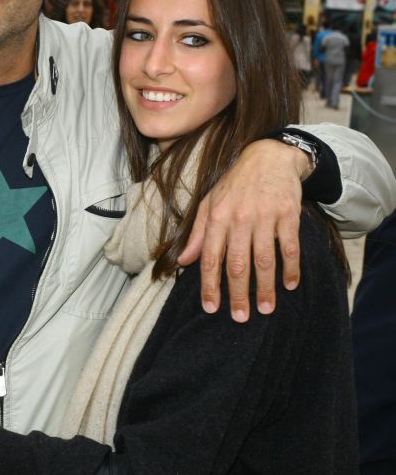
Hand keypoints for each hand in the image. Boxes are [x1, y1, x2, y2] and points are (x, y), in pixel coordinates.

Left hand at [178, 139, 309, 320]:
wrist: (268, 157)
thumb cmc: (234, 184)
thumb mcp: (209, 204)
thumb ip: (197, 234)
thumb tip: (183, 261)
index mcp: (217, 218)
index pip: (211, 258)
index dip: (210, 285)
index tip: (211, 307)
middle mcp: (239, 219)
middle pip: (237, 264)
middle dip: (238, 294)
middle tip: (240, 318)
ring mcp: (265, 217)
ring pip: (264, 260)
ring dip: (265, 288)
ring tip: (265, 309)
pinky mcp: (288, 215)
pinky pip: (289, 247)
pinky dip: (290, 268)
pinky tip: (289, 285)